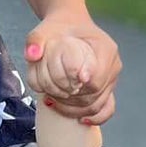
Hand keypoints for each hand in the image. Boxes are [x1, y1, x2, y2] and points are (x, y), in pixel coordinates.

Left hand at [25, 11, 120, 125]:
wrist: (71, 26)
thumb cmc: (59, 27)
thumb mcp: (45, 29)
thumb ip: (36, 40)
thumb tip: (32, 56)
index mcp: (104, 48)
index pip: (96, 77)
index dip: (80, 88)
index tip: (64, 88)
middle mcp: (113, 65)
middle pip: (95, 95)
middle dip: (72, 102)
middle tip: (50, 98)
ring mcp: (112, 79)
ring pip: (98, 105)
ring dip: (76, 110)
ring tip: (54, 104)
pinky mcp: (107, 89)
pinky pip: (106, 109)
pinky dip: (94, 118)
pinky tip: (79, 121)